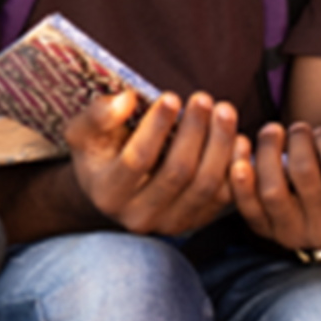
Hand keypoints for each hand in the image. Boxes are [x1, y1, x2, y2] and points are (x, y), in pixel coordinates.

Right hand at [65, 90, 237, 235]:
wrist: (110, 186)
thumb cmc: (96, 151)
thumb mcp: (82, 131)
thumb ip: (98, 115)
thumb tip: (127, 100)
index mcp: (108, 193)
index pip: (137, 159)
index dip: (156, 127)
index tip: (172, 96)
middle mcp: (139, 217)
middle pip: (178, 173)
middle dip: (194, 131)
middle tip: (204, 98)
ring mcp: (169, 224)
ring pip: (205, 186)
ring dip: (219, 146)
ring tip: (224, 112)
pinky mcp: (194, 222)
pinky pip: (223, 198)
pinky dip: (234, 168)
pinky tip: (238, 139)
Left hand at [231, 121, 320, 250]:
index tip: (320, 132)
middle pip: (303, 174)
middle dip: (296, 140)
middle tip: (297, 129)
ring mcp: (296, 233)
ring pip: (272, 190)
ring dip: (267, 151)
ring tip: (272, 133)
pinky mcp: (267, 230)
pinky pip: (248, 207)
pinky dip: (240, 180)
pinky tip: (241, 156)